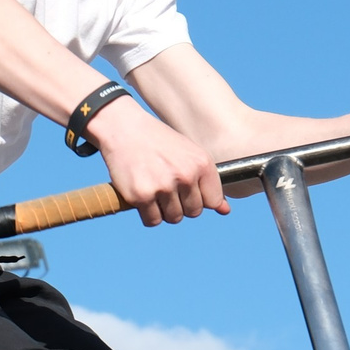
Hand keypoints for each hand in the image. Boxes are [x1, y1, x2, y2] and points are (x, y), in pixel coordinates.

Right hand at [90, 96, 229, 225]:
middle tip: (167, 186)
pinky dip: (148, 214)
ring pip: (174, 218)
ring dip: (164, 210)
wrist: (124, 128)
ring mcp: (163, 186)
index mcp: (201, 163)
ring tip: (154, 188)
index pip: (213, 201)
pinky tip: (143, 195)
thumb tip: (225, 211)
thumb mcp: (189, 155)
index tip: (188, 190)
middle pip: (194, 212)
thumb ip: (207, 183)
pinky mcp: (141, 196)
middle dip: (182, 205)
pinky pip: (153, 221)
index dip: (201, 199)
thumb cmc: (159, 143)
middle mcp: (185, 175)